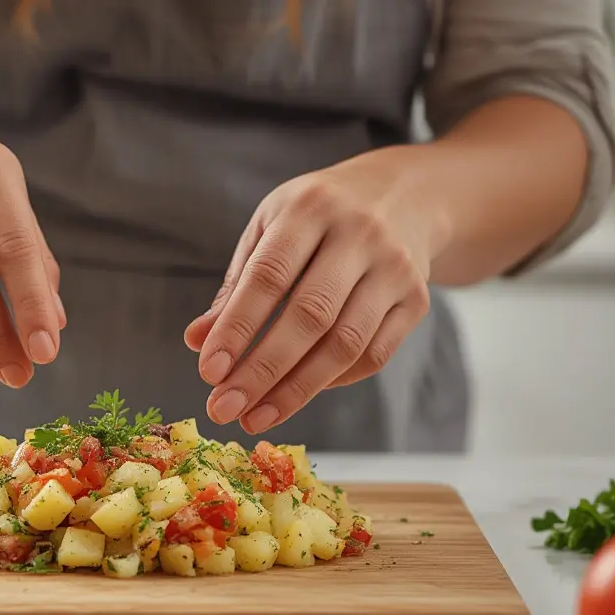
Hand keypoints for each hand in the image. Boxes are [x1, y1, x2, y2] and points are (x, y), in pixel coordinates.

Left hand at [184, 150, 435, 434]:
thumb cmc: (317, 219)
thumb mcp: (270, 231)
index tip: (209, 372)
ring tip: (255, 417)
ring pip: (345, 344)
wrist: (403, 196)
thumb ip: (236, 286)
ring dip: (296, 390)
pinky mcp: (417, 300)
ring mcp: (395, 268)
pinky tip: (296, 395)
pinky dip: (331, 382)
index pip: (269, 276)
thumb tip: (196, 341)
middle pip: (310, 315)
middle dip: (262, 370)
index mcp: (311, 207)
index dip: (237, 327)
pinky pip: (374, 355)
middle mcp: (360, 233)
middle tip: (224, 408)